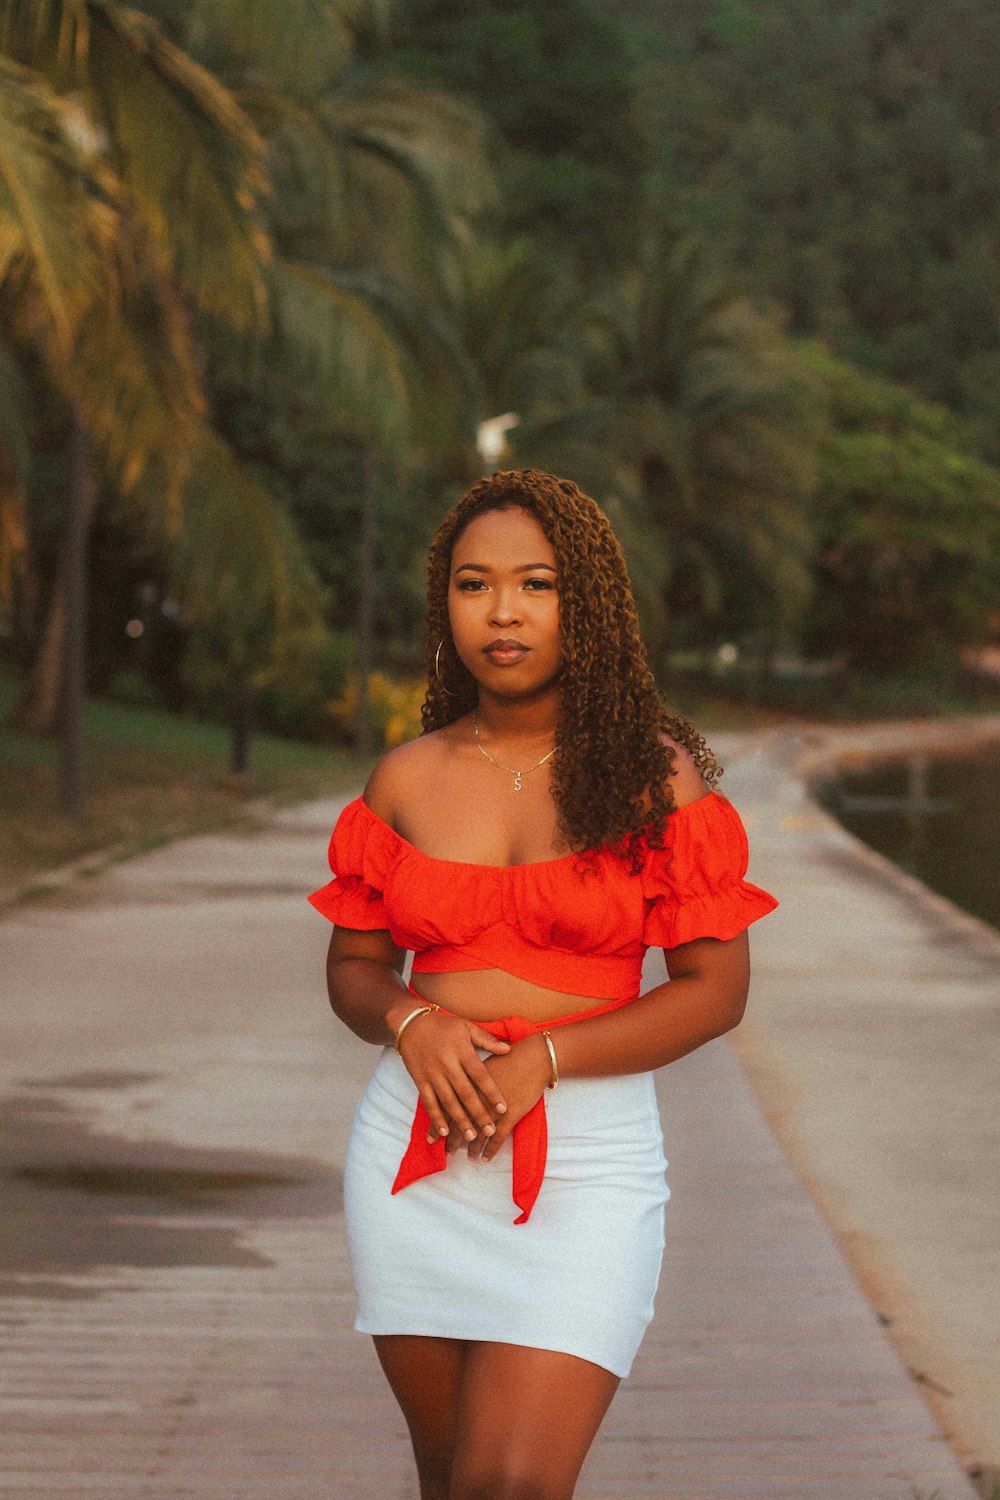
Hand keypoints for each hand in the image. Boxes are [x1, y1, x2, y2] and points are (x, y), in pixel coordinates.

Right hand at [395, 1009, 510, 1142]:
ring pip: (448, 1101)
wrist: (410, 1023)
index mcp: (461, 1051)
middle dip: (479, 1113)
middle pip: (465, 1093)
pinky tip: (444, 1131)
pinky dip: (436, 1117)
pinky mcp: (419, 1080)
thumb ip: (487, 1039)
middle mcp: (447, 1064)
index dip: (492, 1093)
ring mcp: (432, 1074)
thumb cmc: (443, 1025)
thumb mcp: (466, 1027)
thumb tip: (508, 1049)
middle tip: (490, 1131)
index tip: (503, 1109)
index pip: (480, 1075)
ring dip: (460, 1120)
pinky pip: (428, 1102)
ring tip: (471, 1136)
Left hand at [442, 1034, 551, 1161]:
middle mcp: (477, 1099)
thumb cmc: (509, 1058)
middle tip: (446, 1153)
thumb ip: (468, 1077)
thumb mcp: (483, 1063)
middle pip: (460, 1124)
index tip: (431, 1138)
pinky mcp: (509, 1115)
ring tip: (469, 1158)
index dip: (438, 1125)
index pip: (448, 1110)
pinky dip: (491, 1149)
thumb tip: (456, 1087)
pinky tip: (486, 1158)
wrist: (534, 1058)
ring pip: (478, 1134)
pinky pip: (497, 1138)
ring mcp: (493, 1109)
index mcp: (468, 1085)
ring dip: (472, 1148)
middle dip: (452, 1141)